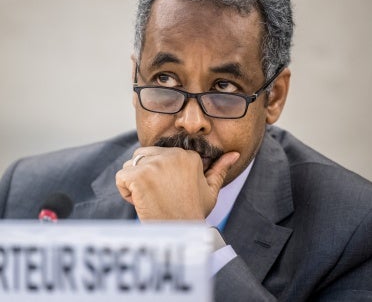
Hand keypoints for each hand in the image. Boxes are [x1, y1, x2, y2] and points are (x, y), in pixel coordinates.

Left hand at [115, 147, 239, 220]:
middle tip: (158, 194)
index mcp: (188, 155)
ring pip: (130, 164)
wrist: (179, 234)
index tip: (169, 191)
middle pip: (143, 155)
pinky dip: (125, 191)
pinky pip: (121, 177)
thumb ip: (220, 169)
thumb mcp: (211, 190)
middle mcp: (172, 155)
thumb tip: (234, 154)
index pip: (160, 154)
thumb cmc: (193, 212)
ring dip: (134, 181)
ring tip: (150, 198)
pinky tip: (140, 201)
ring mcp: (154, 165)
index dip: (159, 174)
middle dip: (144, 173)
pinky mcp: (138, 176)